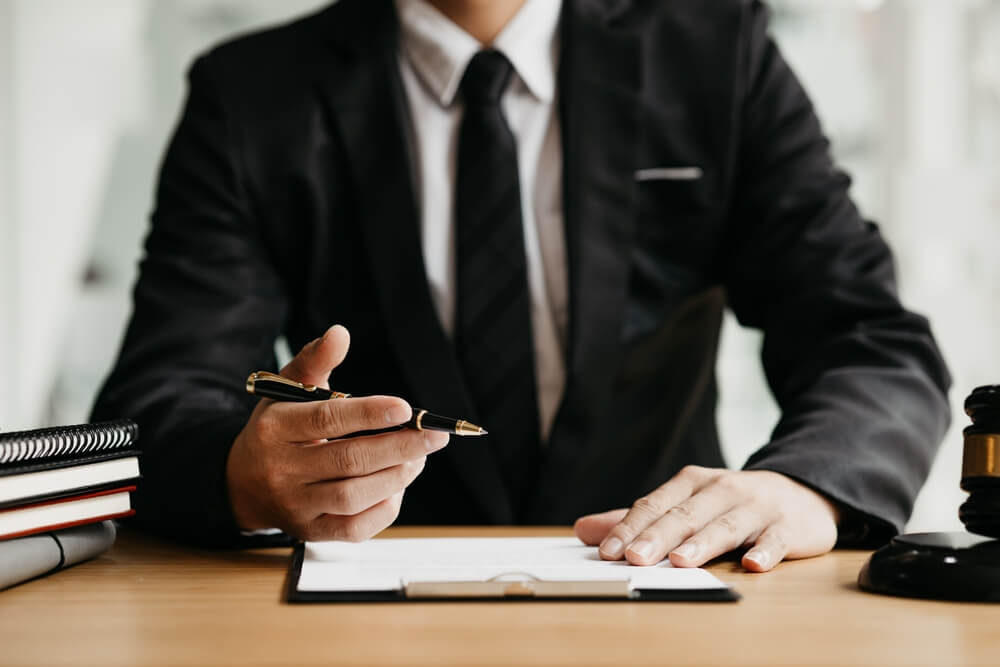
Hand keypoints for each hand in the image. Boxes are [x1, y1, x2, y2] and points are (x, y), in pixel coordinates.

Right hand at [226, 325, 448, 540]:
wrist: (242, 484)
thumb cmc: (277, 430)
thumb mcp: (285, 391)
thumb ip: (315, 360)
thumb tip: (340, 333)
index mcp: (274, 429)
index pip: (326, 420)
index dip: (368, 414)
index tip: (406, 408)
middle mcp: (282, 470)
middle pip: (348, 460)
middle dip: (399, 447)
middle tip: (435, 435)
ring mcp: (295, 506)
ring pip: (354, 496)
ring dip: (396, 476)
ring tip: (420, 456)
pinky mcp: (311, 531)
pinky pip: (355, 528)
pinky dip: (385, 507)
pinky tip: (399, 484)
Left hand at [573, 466, 839, 571]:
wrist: (801, 492)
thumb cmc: (731, 503)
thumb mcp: (684, 504)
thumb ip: (636, 520)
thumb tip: (584, 530)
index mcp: (691, 484)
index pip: (654, 505)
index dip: (629, 527)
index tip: (606, 552)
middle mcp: (721, 490)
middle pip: (685, 515)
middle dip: (657, 536)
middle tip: (633, 557)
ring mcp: (756, 507)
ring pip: (725, 525)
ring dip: (702, 542)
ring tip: (680, 560)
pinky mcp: (788, 526)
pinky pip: (776, 539)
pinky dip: (766, 551)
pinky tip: (753, 565)